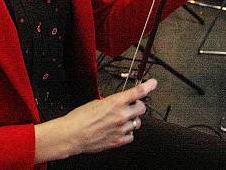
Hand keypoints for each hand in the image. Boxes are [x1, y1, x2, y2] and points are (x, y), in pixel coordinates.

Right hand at [34, 79, 156, 162]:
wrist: (72, 134)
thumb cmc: (80, 118)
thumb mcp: (97, 102)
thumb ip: (112, 102)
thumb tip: (120, 102)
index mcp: (116, 102)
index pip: (139, 92)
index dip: (149, 86)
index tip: (153, 83)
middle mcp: (122, 115)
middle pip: (142, 108)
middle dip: (138, 105)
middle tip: (131, 106)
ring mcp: (122, 129)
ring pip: (137, 122)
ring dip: (132, 120)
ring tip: (120, 120)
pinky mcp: (119, 141)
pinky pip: (131, 136)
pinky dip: (127, 132)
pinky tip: (119, 130)